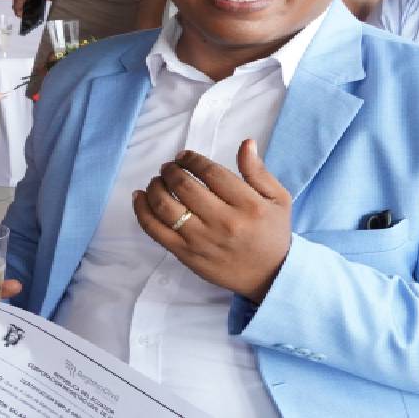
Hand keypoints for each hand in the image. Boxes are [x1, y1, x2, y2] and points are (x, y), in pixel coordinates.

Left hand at [133, 140, 292, 302]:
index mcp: (247, 205)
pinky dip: (142, 210)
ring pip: (165, 207)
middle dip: (171, 170)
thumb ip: (258, 171)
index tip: (184, 156)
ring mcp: (202, 240)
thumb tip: (245, 143)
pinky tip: (140, 196)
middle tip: (169, 167)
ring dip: (155, 187)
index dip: (191, 159)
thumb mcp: (278, 199)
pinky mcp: (187, 255)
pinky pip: (156, 230)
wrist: (270, 276)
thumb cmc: (273, 234)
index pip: (211, 172)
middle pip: (184, 186)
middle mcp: (223, 222)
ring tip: (158, 181)